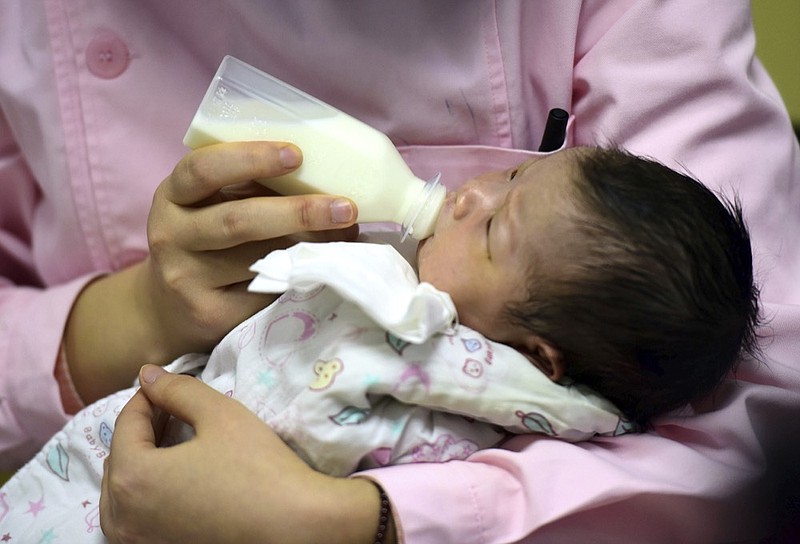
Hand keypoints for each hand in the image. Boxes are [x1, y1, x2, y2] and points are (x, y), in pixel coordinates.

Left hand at [100, 365, 384, 543]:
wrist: (294, 527)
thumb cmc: (258, 468)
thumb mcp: (220, 415)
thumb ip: (177, 390)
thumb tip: (147, 375)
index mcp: (132, 478)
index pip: (126, 424)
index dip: (148, 397)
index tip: (169, 385)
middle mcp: (121, 517)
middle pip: (120, 458)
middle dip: (143, 429)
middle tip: (173, 410)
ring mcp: (136, 542)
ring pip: (122, 492)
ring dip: (142, 462)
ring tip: (175, 443)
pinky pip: (136, 517)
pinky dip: (147, 493)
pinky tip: (179, 479)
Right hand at [140, 141, 357, 355]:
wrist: (169, 309)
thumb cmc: (205, 243)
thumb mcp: (211, 206)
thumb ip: (249, 189)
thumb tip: (326, 178)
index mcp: (173, 197)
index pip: (203, 169)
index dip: (249, 158)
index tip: (296, 154)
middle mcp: (171, 236)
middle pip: (238, 221)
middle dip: (298, 212)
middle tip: (345, 207)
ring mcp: (187, 280)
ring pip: (258, 260)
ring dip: (309, 246)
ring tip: (345, 234)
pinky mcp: (210, 314)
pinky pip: (264, 293)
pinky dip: (299, 276)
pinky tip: (323, 266)